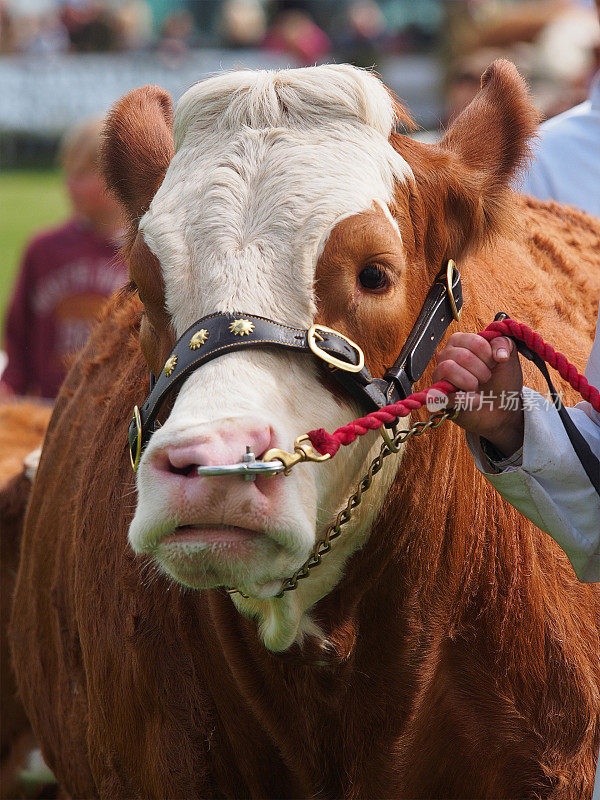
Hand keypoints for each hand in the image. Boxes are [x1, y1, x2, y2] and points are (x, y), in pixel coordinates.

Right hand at [432, 332, 523, 456]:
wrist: (501, 408)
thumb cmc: (500, 381)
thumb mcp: (508, 358)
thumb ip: (505, 344)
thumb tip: (499, 354)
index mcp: (459, 342)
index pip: (473, 341)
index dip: (489, 355)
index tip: (494, 364)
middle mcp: (446, 357)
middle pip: (462, 356)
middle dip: (482, 370)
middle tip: (487, 378)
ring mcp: (440, 377)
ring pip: (447, 368)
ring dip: (470, 381)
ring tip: (477, 388)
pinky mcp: (438, 397)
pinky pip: (442, 393)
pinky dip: (466, 399)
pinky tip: (477, 400)